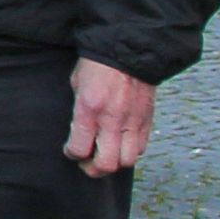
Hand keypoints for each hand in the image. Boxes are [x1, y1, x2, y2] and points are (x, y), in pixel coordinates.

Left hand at [65, 58, 155, 176]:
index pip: (79, 149)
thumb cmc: (98, 65)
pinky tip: (121, 142)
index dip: (72, 155)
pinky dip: (130, 150)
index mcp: (89, 109)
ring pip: (127, 160)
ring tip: (106, 153)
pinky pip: (141, 147)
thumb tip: (78, 132)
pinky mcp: (148, 119)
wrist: (130, 50)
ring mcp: (133, 120)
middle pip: (107, 164)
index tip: (71, 150)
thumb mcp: (77, 85)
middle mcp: (112, 119)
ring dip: (115, 161)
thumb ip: (79, 111)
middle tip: (88, 162)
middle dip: (94, 169)